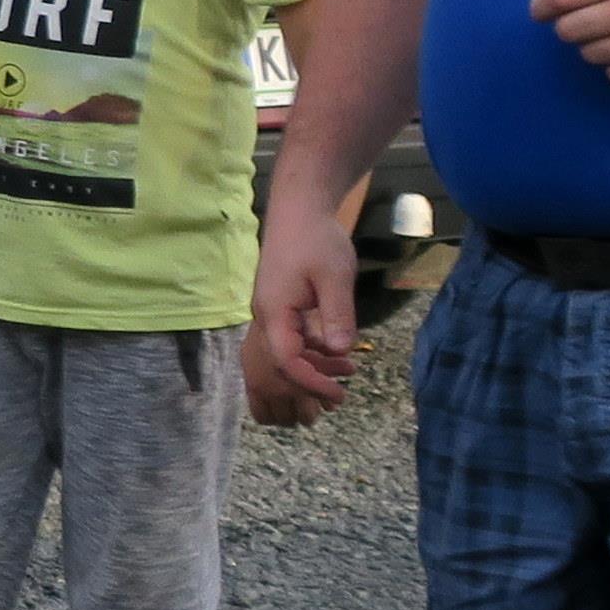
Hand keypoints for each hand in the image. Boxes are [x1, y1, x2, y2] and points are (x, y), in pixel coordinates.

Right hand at [243, 207, 363, 426]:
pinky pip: (289, 343)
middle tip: (340, 397)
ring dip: (310, 373)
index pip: (285, 361)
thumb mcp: (334, 275)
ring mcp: (271, 314)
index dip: (310, 382)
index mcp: (274, 312)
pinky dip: (310, 356)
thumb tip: (341, 350)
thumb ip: (337, 313)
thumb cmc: (316, 239)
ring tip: (343, 380)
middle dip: (307, 386)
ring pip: (283, 357)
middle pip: (278, 366)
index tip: (338, 393)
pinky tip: (335, 356)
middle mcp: (266, 318)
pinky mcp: (280, 310)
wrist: (299, 212)